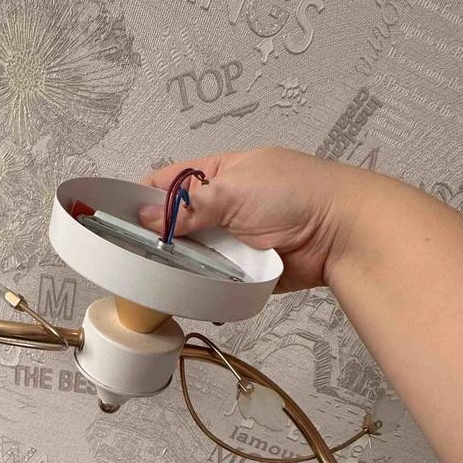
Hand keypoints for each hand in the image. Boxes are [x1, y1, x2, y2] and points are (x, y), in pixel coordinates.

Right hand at [139, 147, 364, 292]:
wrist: (341, 234)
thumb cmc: (298, 195)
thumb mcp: (235, 190)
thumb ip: (190, 206)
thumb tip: (149, 216)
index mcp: (220, 172)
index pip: (171, 181)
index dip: (145, 197)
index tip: (121, 217)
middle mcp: (225, 204)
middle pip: (178, 222)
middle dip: (159, 236)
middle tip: (133, 252)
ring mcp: (234, 238)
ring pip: (194, 253)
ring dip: (180, 263)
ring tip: (152, 274)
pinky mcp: (244, 268)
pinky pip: (214, 278)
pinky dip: (201, 284)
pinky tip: (183, 291)